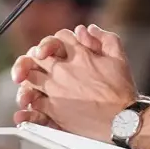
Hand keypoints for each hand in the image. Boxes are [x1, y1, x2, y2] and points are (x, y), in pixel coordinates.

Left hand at [14, 25, 138, 139]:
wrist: (122, 120)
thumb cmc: (122, 91)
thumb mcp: (119, 57)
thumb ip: (105, 39)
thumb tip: (89, 29)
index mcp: (79, 55)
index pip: (58, 37)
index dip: (54, 41)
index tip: (53, 49)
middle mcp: (64, 70)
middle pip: (36, 55)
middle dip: (34, 57)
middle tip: (36, 64)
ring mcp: (56, 90)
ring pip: (28, 78)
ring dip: (27, 79)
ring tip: (30, 84)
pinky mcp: (54, 110)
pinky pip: (32, 103)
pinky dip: (28, 104)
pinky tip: (28, 106)